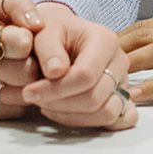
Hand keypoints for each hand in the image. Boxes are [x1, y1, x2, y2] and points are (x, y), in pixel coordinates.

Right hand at [0, 0, 45, 119]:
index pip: (20, 43)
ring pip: (23, 94)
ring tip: (26, 68)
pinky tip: (15, 84)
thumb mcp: (0, 6)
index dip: (32, 40)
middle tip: (33, 56)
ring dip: (31, 82)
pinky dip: (22, 98)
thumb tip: (38, 25)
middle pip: (25, 72)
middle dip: (35, 63)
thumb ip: (21, 5)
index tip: (30, 38)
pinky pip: (15, 110)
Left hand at [20, 3, 136, 129]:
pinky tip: (66, 113)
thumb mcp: (44, 31)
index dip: (54, 89)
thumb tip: (55, 72)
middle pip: (95, 98)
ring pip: (106, 113)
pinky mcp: (122, 99)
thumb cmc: (53, 33)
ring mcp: (123, 82)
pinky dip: (92, 122)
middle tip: (35, 98)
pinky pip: (118, 121)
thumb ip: (48, 49)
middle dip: (60, 104)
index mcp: (105, 40)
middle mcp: (119, 61)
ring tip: (48, 104)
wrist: (61, 36)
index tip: (29, 92)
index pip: (85, 76)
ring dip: (72, 116)